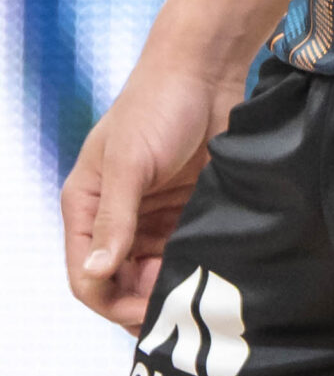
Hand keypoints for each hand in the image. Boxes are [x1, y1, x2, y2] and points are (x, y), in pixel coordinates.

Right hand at [61, 57, 243, 330]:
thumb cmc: (158, 104)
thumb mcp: (131, 161)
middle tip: (175, 306)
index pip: (85, 274)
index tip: (145, 309)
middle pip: (118, 280)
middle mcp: (114, 215)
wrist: (207, 67)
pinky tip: (207, 270)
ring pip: (150, 271)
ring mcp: (149, 213)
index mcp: (86, 204)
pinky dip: (189, 265)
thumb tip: (96, 272)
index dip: (110, 299)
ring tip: (193, 288)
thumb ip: (116, 218)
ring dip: (168, 286)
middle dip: (141, 298)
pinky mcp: (183, 207)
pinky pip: (180, 250)